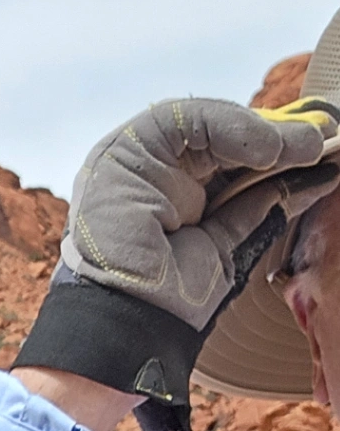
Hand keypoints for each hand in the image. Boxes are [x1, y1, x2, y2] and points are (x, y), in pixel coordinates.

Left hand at [16, 96, 339, 430]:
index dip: (244, 122)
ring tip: (324, 148)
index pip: (204, 122)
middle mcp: (174, 178)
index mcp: (144, 153)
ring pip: (259, 172)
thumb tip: (277, 142)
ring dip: (293, 158)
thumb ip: (209, 125)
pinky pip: (268, 207)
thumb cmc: (111, 226)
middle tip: (318, 131)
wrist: (121, 307)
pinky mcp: (227, 243)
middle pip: (239, 144)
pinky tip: (320, 176)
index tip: (272, 136)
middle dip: (278, 136)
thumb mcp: (141, 145)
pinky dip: (298, 189)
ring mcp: (204, 210)